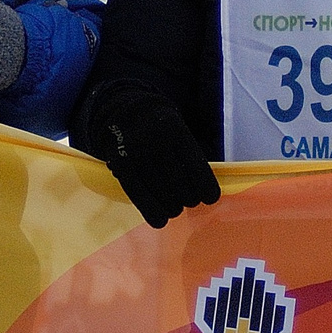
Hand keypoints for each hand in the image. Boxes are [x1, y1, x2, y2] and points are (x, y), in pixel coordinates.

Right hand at [78, 81, 219, 227]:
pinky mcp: (120, 165)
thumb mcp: (178, 130)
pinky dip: (151, 211)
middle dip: (189, 198)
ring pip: (160, 192)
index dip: (205, 187)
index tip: (210, 199)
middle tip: (190, 201)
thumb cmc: (160, 127)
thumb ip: (190, 156)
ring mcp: (136, 153)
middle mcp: (155, 141)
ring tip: (175, 209)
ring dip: (172, 207)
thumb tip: (205, 194)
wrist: (124, 111)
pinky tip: (160, 221)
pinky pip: (137, 194)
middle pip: (179, 183)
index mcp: (176, 130)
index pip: (196, 166)